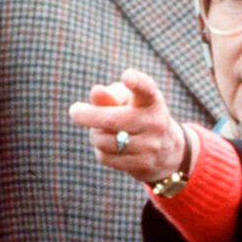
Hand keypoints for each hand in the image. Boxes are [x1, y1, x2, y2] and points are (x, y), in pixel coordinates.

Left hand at [69, 68, 194, 184]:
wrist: (166, 150)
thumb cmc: (137, 115)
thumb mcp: (128, 100)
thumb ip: (110, 95)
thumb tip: (96, 92)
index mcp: (151, 100)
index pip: (145, 88)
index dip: (136, 82)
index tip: (127, 77)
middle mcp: (155, 122)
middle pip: (110, 120)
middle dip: (85, 115)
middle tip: (74, 111)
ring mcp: (151, 145)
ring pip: (104, 141)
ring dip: (95, 136)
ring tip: (101, 132)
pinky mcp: (144, 164)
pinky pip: (106, 158)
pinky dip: (101, 151)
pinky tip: (109, 147)